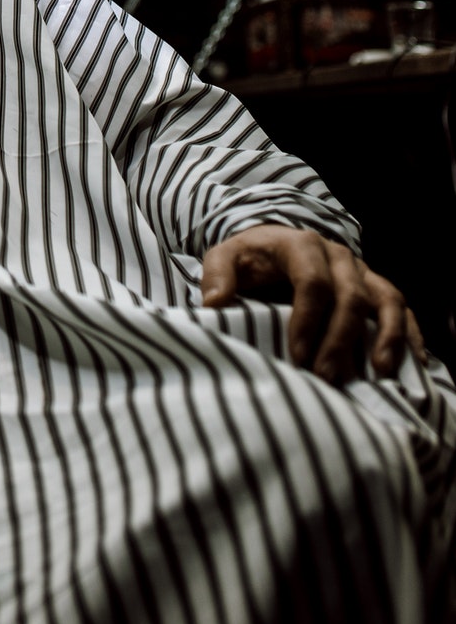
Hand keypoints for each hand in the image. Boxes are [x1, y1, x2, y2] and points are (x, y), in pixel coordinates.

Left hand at [200, 224, 426, 384]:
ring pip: (385, 300)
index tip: (297, 357)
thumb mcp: (226, 258)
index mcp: (301, 245)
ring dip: (385, 337)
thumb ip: (217, 274)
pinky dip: (408, 335)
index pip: (312, 282)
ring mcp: (362, 272)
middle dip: (340, 340)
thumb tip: (214, 303)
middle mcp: (338, 256)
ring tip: (378, 373)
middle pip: (350, 296)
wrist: (275, 248)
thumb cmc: (251, 260)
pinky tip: (410, 364)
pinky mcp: (377, 288)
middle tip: (326, 378)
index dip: (308, 320)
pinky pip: (401, 308)